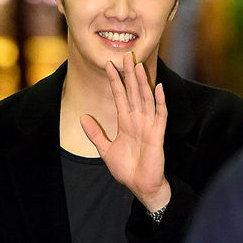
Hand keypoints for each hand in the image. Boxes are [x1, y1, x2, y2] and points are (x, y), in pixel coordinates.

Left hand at [80, 53, 170, 211]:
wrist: (140, 186)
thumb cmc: (127, 169)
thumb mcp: (105, 150)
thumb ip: (95, 134)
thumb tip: (83, 117)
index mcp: (126, 123)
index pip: (120, 97)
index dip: (115, 81)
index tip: (109, 65)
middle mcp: (138, 121)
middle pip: (133, 92)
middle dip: (129, 75)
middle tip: (126, 55)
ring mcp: (148, 126)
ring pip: (145, 99)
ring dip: (142, 83)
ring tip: (138, 66)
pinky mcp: (157, 134)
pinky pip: (160, 115)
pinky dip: (160, 101)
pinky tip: (158, 87)